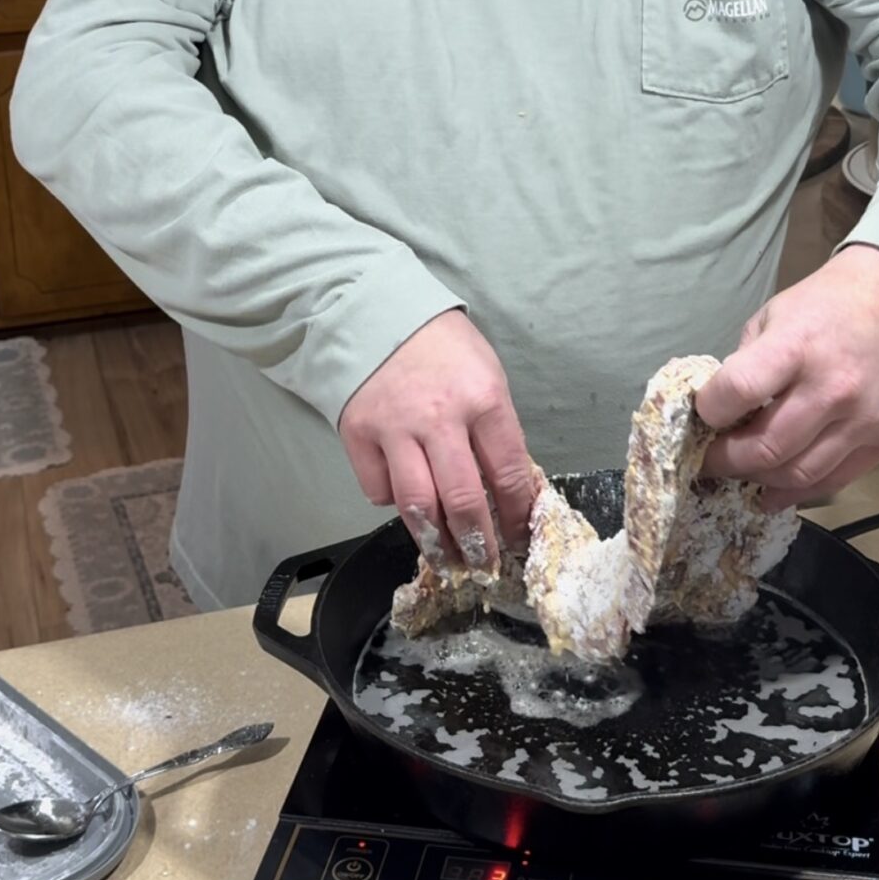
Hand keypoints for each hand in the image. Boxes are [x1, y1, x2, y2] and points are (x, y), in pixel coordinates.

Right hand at [338, 310, 534, 565]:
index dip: (518, 515)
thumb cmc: (443, 347)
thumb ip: (495, 431)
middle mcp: (440, 418)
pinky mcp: (358, 434)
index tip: (520, 536)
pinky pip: (378, 489)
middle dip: (478, 545)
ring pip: (418, 507)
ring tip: (447, 560)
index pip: (510, 474)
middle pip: (463, 502)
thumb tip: (507, 490)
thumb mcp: (487, 375)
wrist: (376, 312)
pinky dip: (392, 502)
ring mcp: (394, 428)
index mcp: (484, 399)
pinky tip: (404, 496)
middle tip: (485, 567)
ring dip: (435, 543)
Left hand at [696, 246, 878, 509]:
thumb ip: (746, 364)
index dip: (709, 411)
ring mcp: (863, 419)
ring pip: (797, 475)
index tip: (701, 417)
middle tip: (707, 461)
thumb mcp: (772, 316)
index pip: (740, 390)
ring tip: (739, 472)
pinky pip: (832, 481)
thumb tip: (717, 411)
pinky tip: (772, 489)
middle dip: (725, 461)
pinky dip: (795, 492)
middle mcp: (833, 387)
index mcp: (796, 346)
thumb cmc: (823, 307)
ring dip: (758, 480)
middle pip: (766, 447)